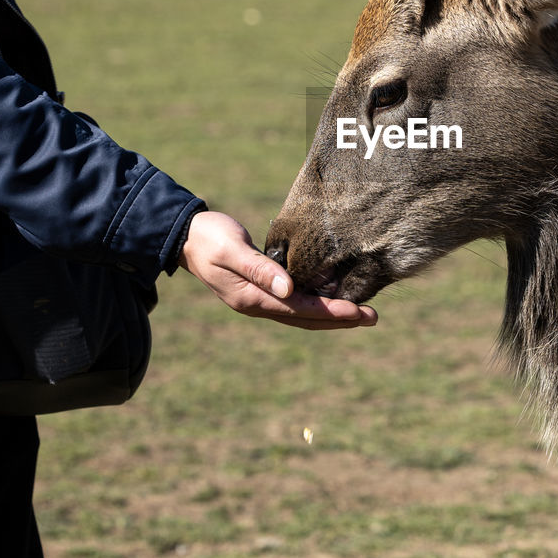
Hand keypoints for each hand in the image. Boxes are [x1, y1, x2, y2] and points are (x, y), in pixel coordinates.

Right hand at [177, 211, 376, 329]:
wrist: (185, 237)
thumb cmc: (209, 238)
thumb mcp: (232, 250)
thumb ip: (260, 269)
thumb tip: (288, 289)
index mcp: (251, 299)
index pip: (300, 310)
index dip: (331, 312)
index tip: (358, 312)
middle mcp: (258, 305)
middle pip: (306, 318)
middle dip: (340, 319)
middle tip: (372, 317)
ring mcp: (259, 301)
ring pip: (302, 314)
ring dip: (331, 315)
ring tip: (361, 313)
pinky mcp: (261, 291)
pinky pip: (295, 304)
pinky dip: (317, 305)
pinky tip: (334, 300)